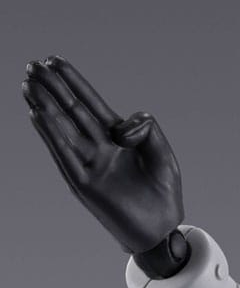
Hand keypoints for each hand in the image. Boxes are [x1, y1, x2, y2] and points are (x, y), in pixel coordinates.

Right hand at [22, 56, 183, 253]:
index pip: (90, 103)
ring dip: (45, 106)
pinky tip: (38, 114)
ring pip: (63, 129)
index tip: (54, 60)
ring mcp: (89, 165)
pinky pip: (65, 155)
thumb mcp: (162, 153)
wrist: (162, 227)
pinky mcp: (85, 184)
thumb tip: (122, 125)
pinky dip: (51, 134)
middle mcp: (99, 148)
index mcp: (116, 138)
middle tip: (32, 65)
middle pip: (72, 111)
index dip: (74, 82)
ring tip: (29, 85)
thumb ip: (147, 130)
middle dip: (53, 88)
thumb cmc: (163, 191)